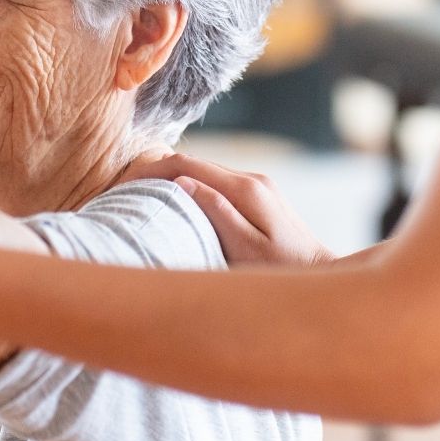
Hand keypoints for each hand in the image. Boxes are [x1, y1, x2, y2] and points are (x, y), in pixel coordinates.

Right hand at [126, 155, 333, 267]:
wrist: (320, 277)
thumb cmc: (283, 272)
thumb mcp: (247, 249)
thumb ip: (216, 212)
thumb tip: (180, 183)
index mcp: (246, 189)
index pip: (186, 164)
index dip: (148, 170)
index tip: (121, 185)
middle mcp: (250, 179)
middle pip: (190, 163)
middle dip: (153, 172)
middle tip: (119, 192)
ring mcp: (254, 186)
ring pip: (200, 172)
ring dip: (168, 180)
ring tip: (137, 199)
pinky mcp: (254, 196)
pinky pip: (211, 184)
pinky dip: (186, 189)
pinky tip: (170, 205)